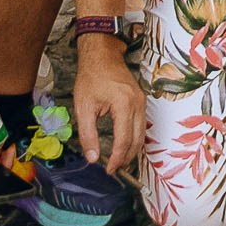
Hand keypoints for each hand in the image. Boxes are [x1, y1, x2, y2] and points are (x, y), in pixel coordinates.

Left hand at [73, 41, 144, 172]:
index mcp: (123, 104)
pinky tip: (125, 146)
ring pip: (142, 134)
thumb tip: (92, 158)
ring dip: (132, 151)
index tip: (108, 170)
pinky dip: (135, 139)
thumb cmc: (91, 78)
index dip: (117, 159)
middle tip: (114, 170)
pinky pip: (142, 125)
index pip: (124, 140)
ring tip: (119, 162)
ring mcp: (142, 101)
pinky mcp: (141, 101)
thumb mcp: (83, 107)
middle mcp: (137, 103)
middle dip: (126, 158)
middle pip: (137, 140)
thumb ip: (87, 134)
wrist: (102, 56)